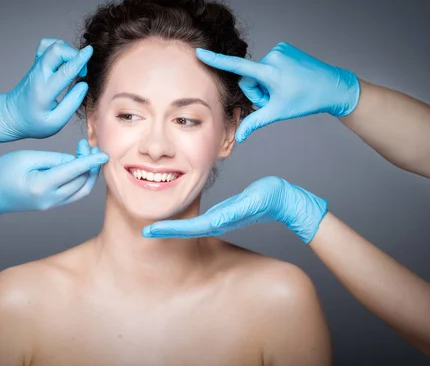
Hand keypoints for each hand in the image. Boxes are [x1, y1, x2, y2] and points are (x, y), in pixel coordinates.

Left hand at [0, 38, 91, 148]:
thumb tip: (83, 84)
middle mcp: (39, 75)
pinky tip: (64, 61)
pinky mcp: (36, 64)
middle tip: (82, 72)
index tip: (90, 51)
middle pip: (57, 50)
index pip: (64, 71)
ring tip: (73, 69)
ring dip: (69, 52)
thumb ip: (72, 104)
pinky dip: (60, 48)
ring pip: (53, 46)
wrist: (12, 116)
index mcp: (44, 92)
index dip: (79, 60)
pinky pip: (47, 46)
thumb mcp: (55, 123)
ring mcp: (36, 67)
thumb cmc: (35, 123)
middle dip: (75, 55)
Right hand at [0, 139, 107, 241]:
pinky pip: (74, 194)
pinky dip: (82, 179)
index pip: (73, 171)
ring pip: (81, 190)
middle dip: (90, 163)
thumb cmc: (1, 172)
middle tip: (85, 144)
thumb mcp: (25, 158)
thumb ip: (52, 158)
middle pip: (82, 182)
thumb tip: (74, 160)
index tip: (104, 154)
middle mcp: (50, 199)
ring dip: (88, 172)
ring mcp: (52, 204)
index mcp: (41, 185)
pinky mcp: (52, 204)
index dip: (91, 162)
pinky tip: (78, 165)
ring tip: (83, 153)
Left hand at [142, 176, 326, 243]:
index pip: (188, 228)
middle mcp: (218, 221)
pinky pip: (200, 220)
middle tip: (144, 231)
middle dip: (164, 230)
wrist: (286, 200)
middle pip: (185, 229)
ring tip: (153, 225)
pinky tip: (178, 219)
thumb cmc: (271, 196)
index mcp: (220, 220)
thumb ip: (233, 210)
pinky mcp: (225, 214)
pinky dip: (185, 221)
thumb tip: (215, 220)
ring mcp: (221, 219)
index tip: (149, 233)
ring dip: (172, 227)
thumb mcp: (249, 200)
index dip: (168, 230)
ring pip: (191, 226)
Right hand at [196, 42, 359, 141]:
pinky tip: (288, 80)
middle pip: (249, 77)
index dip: (216, 60)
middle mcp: (273, 57)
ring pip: (258, 71)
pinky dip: (273, 74)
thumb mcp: (278, 112)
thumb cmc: (306, 99)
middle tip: (274, 99)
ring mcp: (279, 50)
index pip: (237, 67)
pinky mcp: (284, 47)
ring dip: (266, 83)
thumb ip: (254, 123)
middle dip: (257, 91)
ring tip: (284, 90)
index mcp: (269, 72)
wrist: (333, 86)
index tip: (200, 52)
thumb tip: (239, 137)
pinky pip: (268, 64)